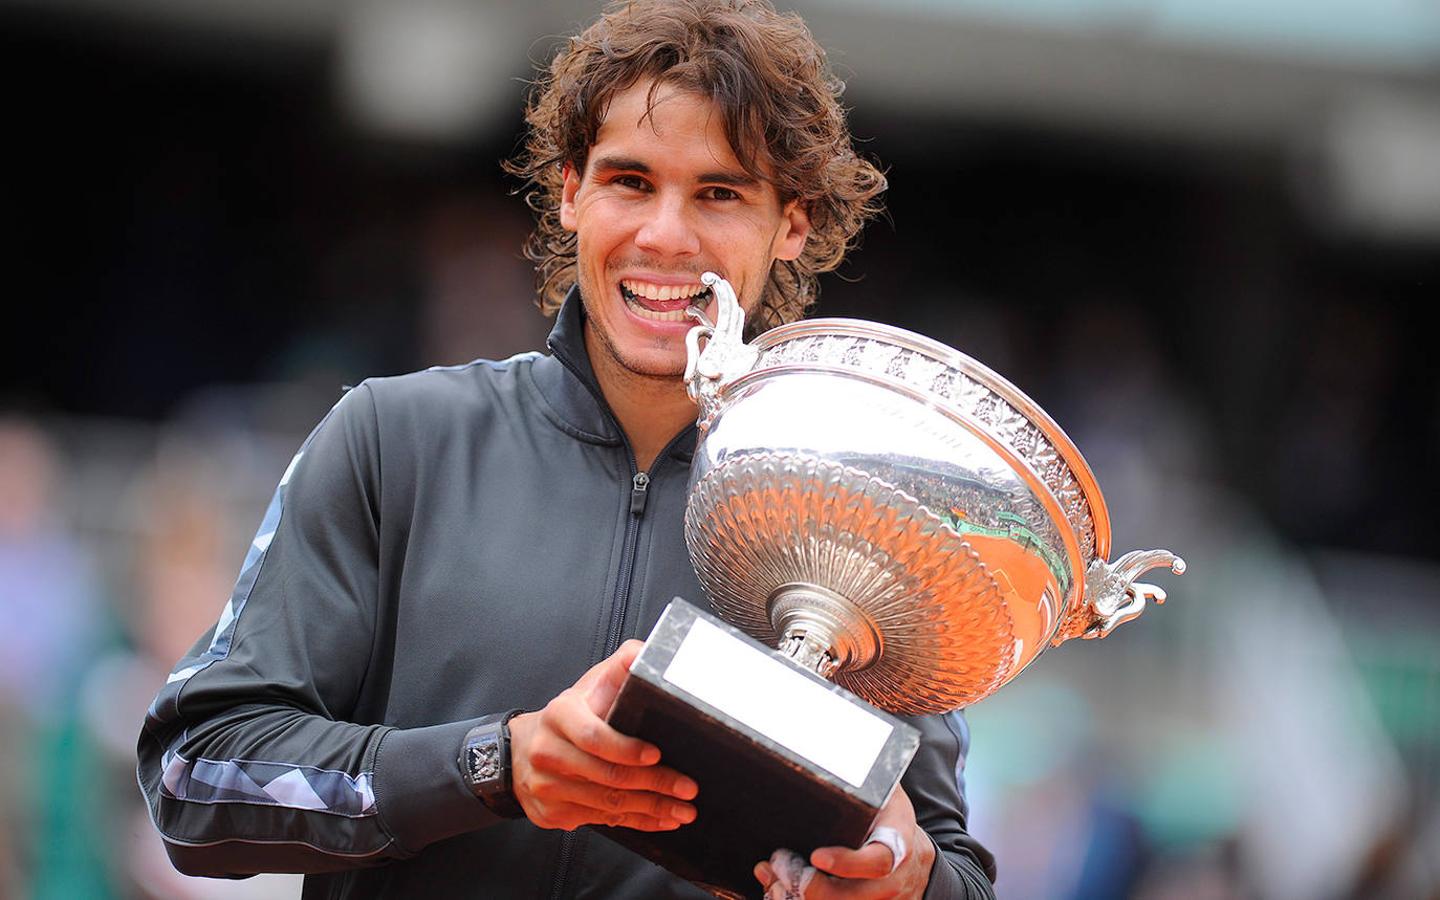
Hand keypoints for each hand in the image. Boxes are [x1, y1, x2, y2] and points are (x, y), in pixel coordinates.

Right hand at [508, 640, 698, 831]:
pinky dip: (637, 822)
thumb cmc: (572, 714)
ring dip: (651, 808)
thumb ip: (625, 664)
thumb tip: (652, 653)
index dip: (626, 749)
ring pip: (607, 803)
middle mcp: (548, 752)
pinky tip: (660, 819)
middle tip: (687, 788)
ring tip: (684, 808)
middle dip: (654, 784)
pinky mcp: (552, 813)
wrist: (522, 750)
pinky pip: (601, 821)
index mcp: (560, 715)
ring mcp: (547, 787)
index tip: (656, 754)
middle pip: (606, 775)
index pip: (593, 736)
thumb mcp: (593, 683)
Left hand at [754, 787, 934, 898]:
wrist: (917, 863)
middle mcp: (891, 880)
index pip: (878, 860)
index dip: (847, 863)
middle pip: (852, 896)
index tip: (817, 855)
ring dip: (799, 897)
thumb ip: (865, 774)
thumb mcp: (888, 794)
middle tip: (781, 867)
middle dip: (813, 888)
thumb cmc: (891, 820)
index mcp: (898, 844)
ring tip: (771, 877)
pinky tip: (778, 890)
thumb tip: (830, 732)